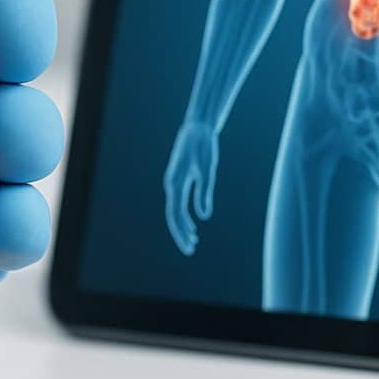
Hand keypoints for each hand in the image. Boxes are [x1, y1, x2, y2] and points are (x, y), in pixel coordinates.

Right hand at [163, 123, 218, 254]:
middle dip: (181, 233)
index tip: (190, 245)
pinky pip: (180, 202)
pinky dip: (186, 214)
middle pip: (173, 215)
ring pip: (176, 209)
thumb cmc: (203, 147)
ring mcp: (174, 182)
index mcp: (175, 183)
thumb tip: (204, 216)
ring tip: (194, 241)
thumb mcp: (207, 170)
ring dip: (183, 226)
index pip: (175, 214)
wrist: (198, 128)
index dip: (181, 232)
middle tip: (191, 249)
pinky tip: (195, 223)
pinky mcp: (180, 179)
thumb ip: (204, 192)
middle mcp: (171, 184)